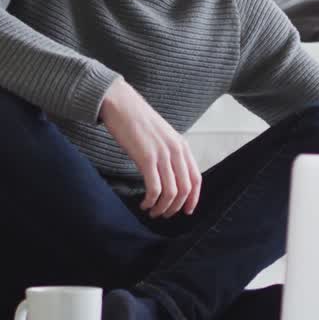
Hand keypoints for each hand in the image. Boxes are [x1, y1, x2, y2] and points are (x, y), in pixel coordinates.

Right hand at [99, 78, 201, 217]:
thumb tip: (171, 177)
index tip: (186, 211)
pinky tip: (144, 204)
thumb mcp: (162, 136)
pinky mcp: (146, 158)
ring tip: (152, 212)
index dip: (193, 199)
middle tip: (164, 215)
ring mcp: (162, 154)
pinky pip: (154, 188)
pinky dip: (151, 201)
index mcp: (182, 146)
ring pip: (171, 192)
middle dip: (175, 207)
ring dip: (162, 208)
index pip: (196, 179)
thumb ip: (170, 153)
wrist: (121, 104)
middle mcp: (176, 151)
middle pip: (185, 189)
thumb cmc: (138, 121)